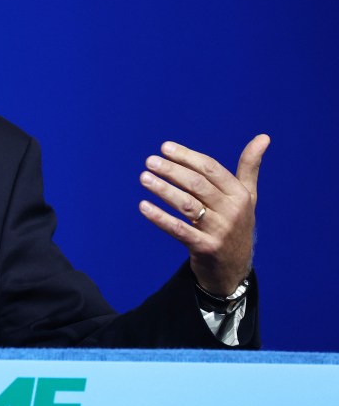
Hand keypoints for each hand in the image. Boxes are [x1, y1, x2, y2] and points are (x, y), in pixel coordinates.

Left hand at [138, 134, 269, 294]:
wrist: (234, 268)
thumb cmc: (236, 224)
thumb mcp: (247, 196)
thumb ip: (250, 167)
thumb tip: (263, 137)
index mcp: (240, 195)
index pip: (211, 169)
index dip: (187, 156)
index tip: (165, 147)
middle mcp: (232, 211)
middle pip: (197, 185)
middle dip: (172, 171)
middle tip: (150, 161)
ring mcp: (219, 231)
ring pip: (186, 205)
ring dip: (163, 189)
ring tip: (144, 178)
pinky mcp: (204, 248)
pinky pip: (179, 230)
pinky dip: (160, 218)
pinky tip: (143, 206)